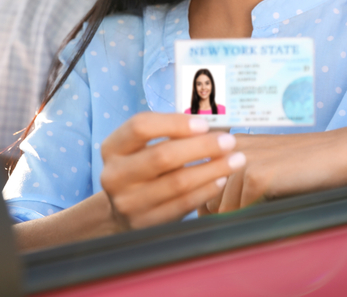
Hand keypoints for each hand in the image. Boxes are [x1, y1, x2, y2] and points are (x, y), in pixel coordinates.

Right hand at [100, 112, 245, 230]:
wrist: (121, 210)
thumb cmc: (140, 168)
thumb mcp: (141, 148)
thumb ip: (167, 135)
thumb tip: (210, 125)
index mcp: (112, 148)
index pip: (140, 126)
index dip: (174, 123)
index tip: (204, 123)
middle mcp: (115, 175)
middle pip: (163, 156)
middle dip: (202, 147)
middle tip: (229, 141)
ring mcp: (129, 202)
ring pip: (178, 182)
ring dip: (212, 169)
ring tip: (235, 160)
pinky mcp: (146, 223)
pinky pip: (183, 204)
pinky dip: (206, 190)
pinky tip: (221, 179)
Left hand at [201, 129, 346, 214]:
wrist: (337, 153)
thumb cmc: (301, 163)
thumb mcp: (260, 164)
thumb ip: (231, 181)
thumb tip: (205, 211)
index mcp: (227, 143)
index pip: (198, 179)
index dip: (203, 203)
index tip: (214, 217)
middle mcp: (228, 148)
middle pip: (206, 197)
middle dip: (218, 216)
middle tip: (236, 224)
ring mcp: (240, 162)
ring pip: (221, 208)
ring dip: (235, 221)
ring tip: (254, 221)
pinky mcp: (256, 177)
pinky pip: (241, 212)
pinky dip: (251, 221)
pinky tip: (265, 217)